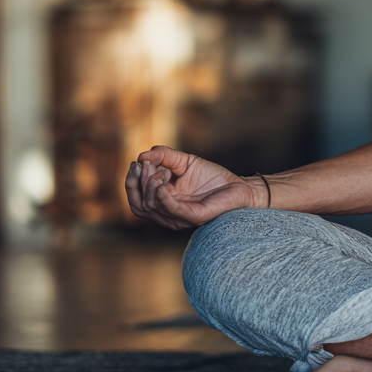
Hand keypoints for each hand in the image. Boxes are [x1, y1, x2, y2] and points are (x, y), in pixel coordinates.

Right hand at [125, 146, 264, 229]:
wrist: (239, 186)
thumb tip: (142, 154)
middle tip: (146, 165)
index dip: (132, 180)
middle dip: (137, 183)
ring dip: (150, 187)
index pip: (136, 196)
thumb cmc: (212, 177)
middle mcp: (167, 212)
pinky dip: (163, 198)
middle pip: (139, 204)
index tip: (139, 161)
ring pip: (152, 207)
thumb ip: (165, 156)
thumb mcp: (185, 161)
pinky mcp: (193, 217)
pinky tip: (162, 185)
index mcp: (163, 201)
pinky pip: (172, 210)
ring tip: (159, 171)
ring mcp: (179, 217)